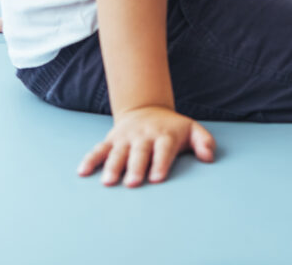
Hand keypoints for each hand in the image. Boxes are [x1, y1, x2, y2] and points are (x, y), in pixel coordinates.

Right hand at [78, 105, 215, 187]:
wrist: (146, 108)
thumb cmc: (172, 127)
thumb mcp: (192, 129)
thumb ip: (204, 141)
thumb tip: (209, 157)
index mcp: (164, 134)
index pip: (163, 149)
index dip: (160, 163)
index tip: (156, 178)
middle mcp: (144, 136)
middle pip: (139, 152)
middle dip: (135, 167)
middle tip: (132, 183)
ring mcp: (126, 137)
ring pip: (118, 152)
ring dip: (112, 166)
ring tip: (107, 182)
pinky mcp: (111, 140)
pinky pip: (99, 149)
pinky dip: (90, 159)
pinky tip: (82, 172)